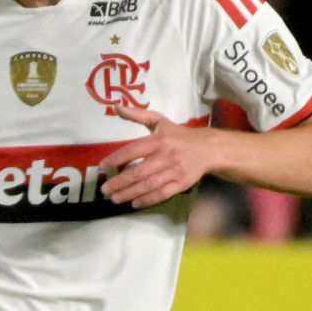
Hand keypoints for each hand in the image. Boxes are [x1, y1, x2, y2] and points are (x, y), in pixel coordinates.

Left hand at [98, 104, 218, 208]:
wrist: (209, 149)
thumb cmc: (179, 135)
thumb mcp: (159, 121)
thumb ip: (137, 115)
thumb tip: (116, 107)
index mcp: (159, 140)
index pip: (133, 150)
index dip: (116, 159)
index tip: (102, 166)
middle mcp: (166, 156)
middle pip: (139, 172)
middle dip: (120, 182)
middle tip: (104, 189)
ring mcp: (175, 171)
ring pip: (149, 185)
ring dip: (130, 193)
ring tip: (114, 198)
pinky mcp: (182, 184)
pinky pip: (162, 194)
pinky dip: (147, 200)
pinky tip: (134, 204)